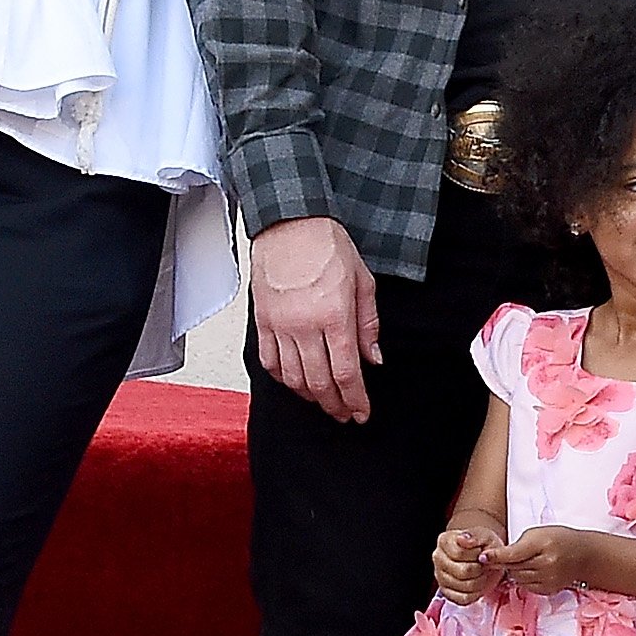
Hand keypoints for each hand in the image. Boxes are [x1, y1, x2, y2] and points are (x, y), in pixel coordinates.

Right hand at [253, 215, 381, 420]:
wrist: (291, 222)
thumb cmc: (328, 245)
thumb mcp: (363, 282)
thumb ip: (368, 325)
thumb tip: (373, 359)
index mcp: (334, 316)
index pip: (346, 373)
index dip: (355, 399)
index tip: (361, 412)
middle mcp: (304, 325)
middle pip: (319, 383)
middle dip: (335, 405)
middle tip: (345, 413)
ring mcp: (279, 325)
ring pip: (293, 378)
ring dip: (310, 396)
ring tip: (324, 400)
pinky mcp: (262, 321)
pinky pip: (270, 362)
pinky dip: (284, 379)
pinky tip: (296, 381)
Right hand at [432, 523, 494, 604]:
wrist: (485, 556)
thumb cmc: (484, 545)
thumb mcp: (485, 536)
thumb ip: (475, 537)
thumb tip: (463, 540)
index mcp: (444, 541)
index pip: (459, 553)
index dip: (476, 555)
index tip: (482, 552)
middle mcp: (438, 558)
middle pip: (462, 572)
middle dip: (480, 569)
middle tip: (485, 564)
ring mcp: (441, 576)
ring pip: (464, 586)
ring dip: (480, 581)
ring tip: (482, 572)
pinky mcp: (447, 592)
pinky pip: (463, 599)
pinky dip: (476, 593)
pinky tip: (479, 582)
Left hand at [481, 524, 597, 594]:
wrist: (583, 555)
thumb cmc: (558, 539)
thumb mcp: (538, 533)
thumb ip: (517, 545)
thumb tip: (495, 558)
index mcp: (542, 545)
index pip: (513, 554)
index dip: (496, 556)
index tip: (483, 557)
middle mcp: (546, 564)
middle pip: (513, 568)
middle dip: (505, 563)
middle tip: (503, 557)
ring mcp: (548, 579)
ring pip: (518, 579)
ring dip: (514, 571)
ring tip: (523, 562)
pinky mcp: (549, 590)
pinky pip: (526, 586)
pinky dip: (524, 579)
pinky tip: (531, 570)